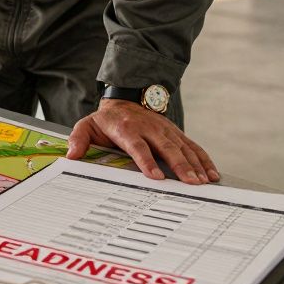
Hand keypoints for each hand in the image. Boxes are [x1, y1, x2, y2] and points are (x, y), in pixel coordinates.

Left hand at [66, 99, 219, 184]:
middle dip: (180, 166)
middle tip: (191, 183)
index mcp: (126, 129)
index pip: (138, 147)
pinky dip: (204, 159)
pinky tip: (212, 173)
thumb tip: (71, 155)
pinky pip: (192, 146)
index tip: (156, 177)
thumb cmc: (105, 120)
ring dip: (195, 164)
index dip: (147, 161)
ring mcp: (164, 130)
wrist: (124, 100)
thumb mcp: (86, 126)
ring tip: (204, 181)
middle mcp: (149, 128)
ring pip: (183, 147)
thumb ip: (78, 139)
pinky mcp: (175, 133)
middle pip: (166, 148)